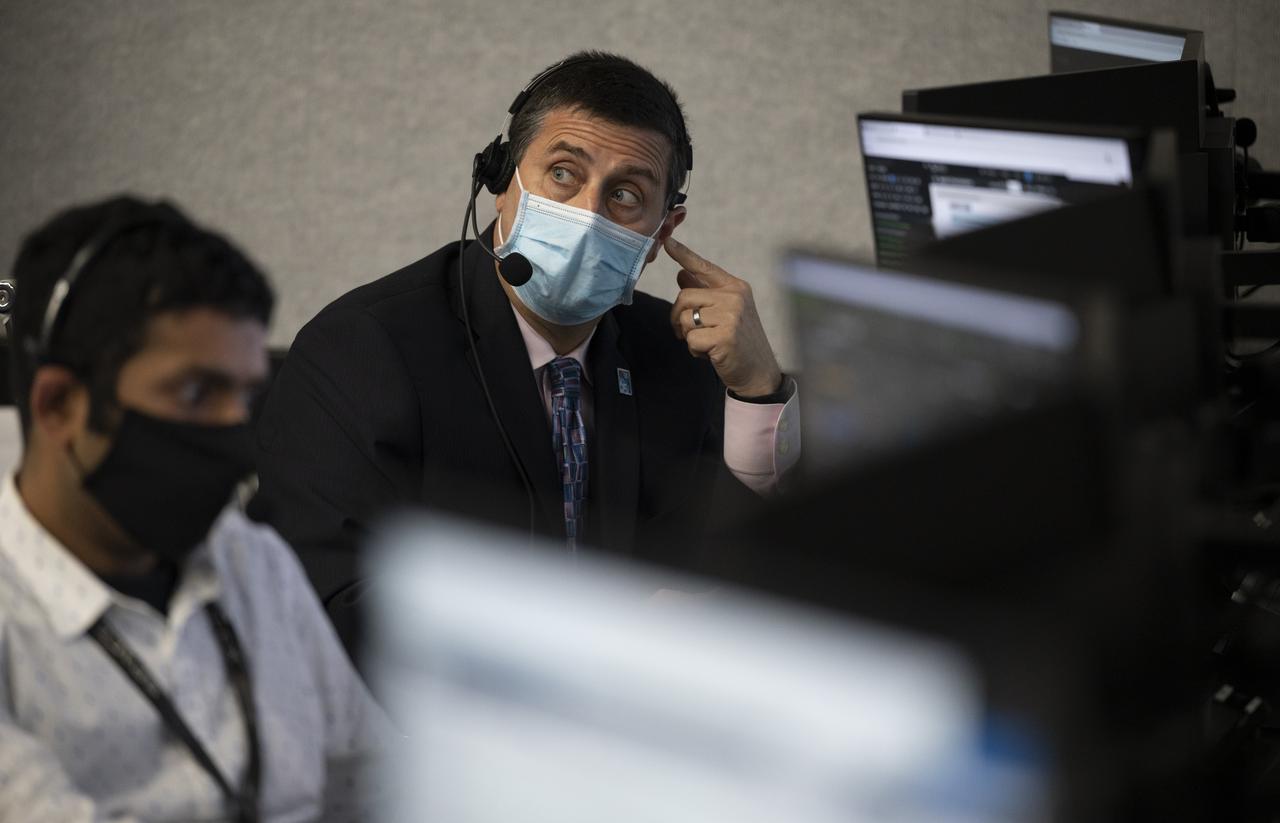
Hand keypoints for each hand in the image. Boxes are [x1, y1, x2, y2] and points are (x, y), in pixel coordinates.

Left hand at [666, 237, 782, 397]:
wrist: (758, 371)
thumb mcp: (724, 312)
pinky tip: (711, 354)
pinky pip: (691, 339)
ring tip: (707, 343)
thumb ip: (704, 293)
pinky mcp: (725, 336)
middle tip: (686, 333)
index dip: (684, 254)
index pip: (704, 267)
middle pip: (684, 297)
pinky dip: (695, 351)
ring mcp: (731, 316)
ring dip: (688, 337)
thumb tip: (681, 274)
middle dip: (677, 318)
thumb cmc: (738, 341)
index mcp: (735, 287)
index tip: (667, 241)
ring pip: (685, 319)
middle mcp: (735, 297)